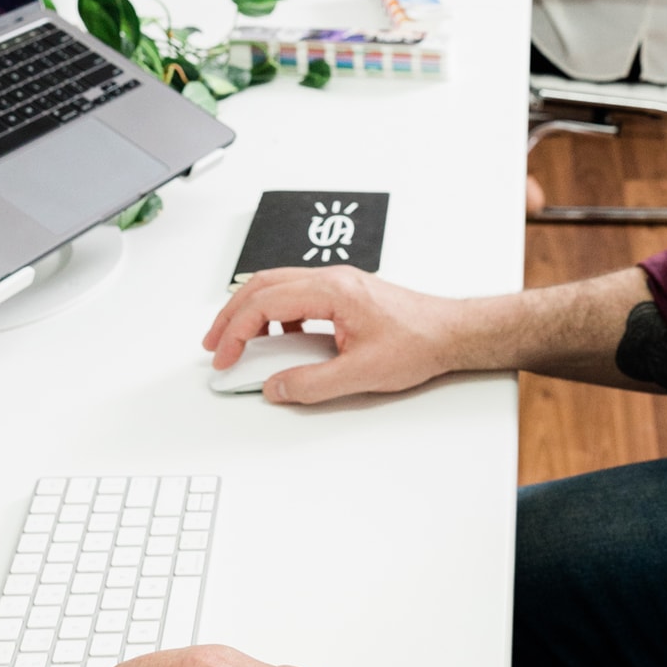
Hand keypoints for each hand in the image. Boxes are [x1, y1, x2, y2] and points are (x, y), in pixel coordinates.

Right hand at [204, 265, 479, 402]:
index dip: (236, 330)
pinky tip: (281, 341)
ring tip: (239, 342)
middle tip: (215, 345)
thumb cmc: (419, 341)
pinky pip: (298, 296)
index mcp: (332, 290)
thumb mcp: (361, 373)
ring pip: (279, 287)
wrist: (452, 332)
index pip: (266, 303)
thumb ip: (311, 383)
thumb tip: (275, 387)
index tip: (224, 357)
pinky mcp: (346, 294)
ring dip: (252, 312)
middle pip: (263, 285)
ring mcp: (339, 283)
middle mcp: (332, 279)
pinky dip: (278, 315)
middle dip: (232, 315)